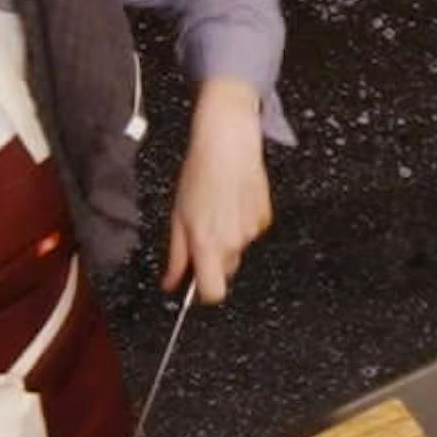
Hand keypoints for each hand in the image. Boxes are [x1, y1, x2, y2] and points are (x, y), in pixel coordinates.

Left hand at [165, 78, 272, 301]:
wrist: (228, 142)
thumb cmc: (199, 173)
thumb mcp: (177, 216)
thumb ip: (176, 255)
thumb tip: (171, 282)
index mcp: (209, 244)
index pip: (212, 293)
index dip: (202, 292)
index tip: (195, 281)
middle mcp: (234, 242)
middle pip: (224, 270)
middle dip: (212, 258)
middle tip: (200, 231)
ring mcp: (252, 231)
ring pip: (236, 249)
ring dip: (226, 237)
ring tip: (216, 207)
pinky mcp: (265, 218)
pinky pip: (249, 232)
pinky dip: (240, 223)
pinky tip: (231, 201)